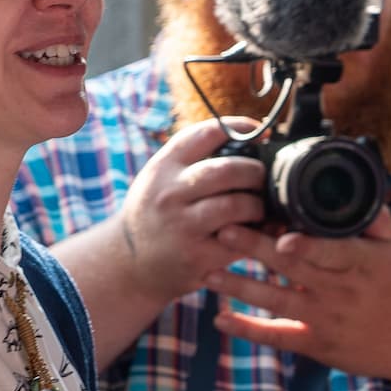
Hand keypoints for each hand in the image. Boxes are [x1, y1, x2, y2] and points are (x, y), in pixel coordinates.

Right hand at [118, 117, 265, 306]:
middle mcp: (170, 194)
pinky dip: (255, 235)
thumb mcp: (157, 178)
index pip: (207, 134)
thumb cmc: (153, 213)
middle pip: (228, 170)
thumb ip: (190, 159)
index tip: (258, 132)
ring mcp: (183, 226)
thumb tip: (246, 138)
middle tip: (261, 178)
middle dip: (255, 171)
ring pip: (237, 205)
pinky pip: (239, 240)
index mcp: (163, 168)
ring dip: (257, 205)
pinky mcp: (197, 256)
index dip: (240, 128)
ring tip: (258, 207)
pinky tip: (256, 232)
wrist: (128, 263)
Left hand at [204, 205, 390, 375]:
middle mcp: (341, 292)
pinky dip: (249, 330)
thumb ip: (373, 218)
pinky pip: (279, 337)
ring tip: (209, 273)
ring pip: (278, 302)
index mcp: (362, 264)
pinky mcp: (317, 344)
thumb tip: (357, 186)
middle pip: (293, 269)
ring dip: (241, 288)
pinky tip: (221, 320)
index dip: (306, 245)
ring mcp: (326, 320)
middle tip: (223, 230)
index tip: (281, 235)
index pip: (331, 251)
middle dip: (256, 250)